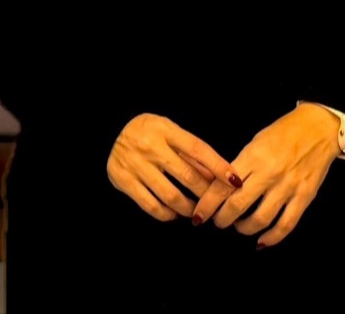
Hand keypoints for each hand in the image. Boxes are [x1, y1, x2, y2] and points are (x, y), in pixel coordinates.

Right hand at [107, 113, 241, 221]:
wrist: (109, 132)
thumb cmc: (147, 133)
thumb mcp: (168, 132)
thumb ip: (190, 152)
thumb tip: (218, 175)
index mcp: (164, 129)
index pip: (197, 149)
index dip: (218, 165)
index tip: (235, 180)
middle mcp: (149, 146)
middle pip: (187, 176)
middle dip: (206, 194)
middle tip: (215, 203)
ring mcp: (135, 164)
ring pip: (171, 196)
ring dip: (189, 207)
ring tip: (195, 211)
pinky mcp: (123, 180)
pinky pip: (151, 206)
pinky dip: (167, 214)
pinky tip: (174, 213)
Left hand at [192, 102, 340, 247]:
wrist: (318, 129)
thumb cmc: (282, 132)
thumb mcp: (255, 141)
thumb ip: (241, 163)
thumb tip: (222, 185)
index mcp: (252, 156)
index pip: (223, 185)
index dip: (208, 204)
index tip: (198, 214)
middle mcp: (268, 173)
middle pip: (238, 204)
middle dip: (222, 218)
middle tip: (217, 222)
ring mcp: (288, 187)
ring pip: (261, 218)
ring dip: (244, 228)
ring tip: (238, 227)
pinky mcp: (305, 197)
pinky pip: (286, 224)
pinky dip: (272, 237)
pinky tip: (262, 241)